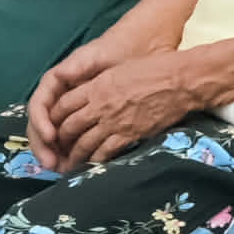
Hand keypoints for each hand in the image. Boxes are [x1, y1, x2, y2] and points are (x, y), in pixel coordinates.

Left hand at [27, 30, 177, 171]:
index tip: (53, 124)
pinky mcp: (128, 135)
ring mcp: (113, 122)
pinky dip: (94, 160)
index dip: (54, 117)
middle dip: (60, 139)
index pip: (63, 104)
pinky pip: (104, 152)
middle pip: (69, 126)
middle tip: (57, 148)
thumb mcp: (121, 69)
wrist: (180, 81)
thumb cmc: (155, 69)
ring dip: (74, 155)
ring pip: (83, 143)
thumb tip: (91, 95)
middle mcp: (100, 105)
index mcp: (97, 86)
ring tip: (69, 163)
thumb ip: (102, 83)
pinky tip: (91, 165)